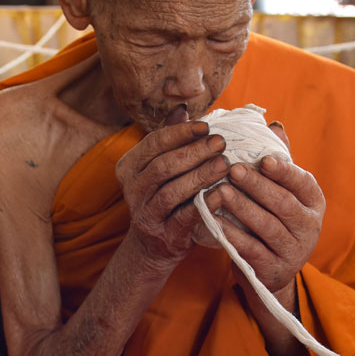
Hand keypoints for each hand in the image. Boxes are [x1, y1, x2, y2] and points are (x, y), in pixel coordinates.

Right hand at [115, 106, 228, 270]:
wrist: (154, 246)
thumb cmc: (163, 197)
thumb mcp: (159, 168)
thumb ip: (169, 140)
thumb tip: (183, 108)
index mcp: (129, 167)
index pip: (154, 143)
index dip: (181, 133)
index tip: (206, 126)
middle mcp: (132, 190)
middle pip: (163, 166)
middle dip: (194, 152)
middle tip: (221, 142)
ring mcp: (146, 215)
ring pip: (172, 191)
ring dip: (201, 175)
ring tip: (225, 163)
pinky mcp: (164, 236)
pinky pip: (185, 217)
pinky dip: (206, 203)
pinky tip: (224, 192)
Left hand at [205, 122, 324, 295]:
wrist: (270, 271)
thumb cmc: (272, 219)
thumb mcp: (281, 192)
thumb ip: (278, 162)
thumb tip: (274, 125)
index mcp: (313, 201)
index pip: (302, 182)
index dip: (284, 171)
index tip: (263, 159)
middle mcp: (310, 226)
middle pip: (283, 203)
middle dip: (256, 186)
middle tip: (232, 169)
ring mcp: (294, 250)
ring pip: (267, 226)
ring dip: (242, 208)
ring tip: (220, 192)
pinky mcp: (274, 269)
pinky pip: (252, 249)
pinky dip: (233, 234)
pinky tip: (215, 220)